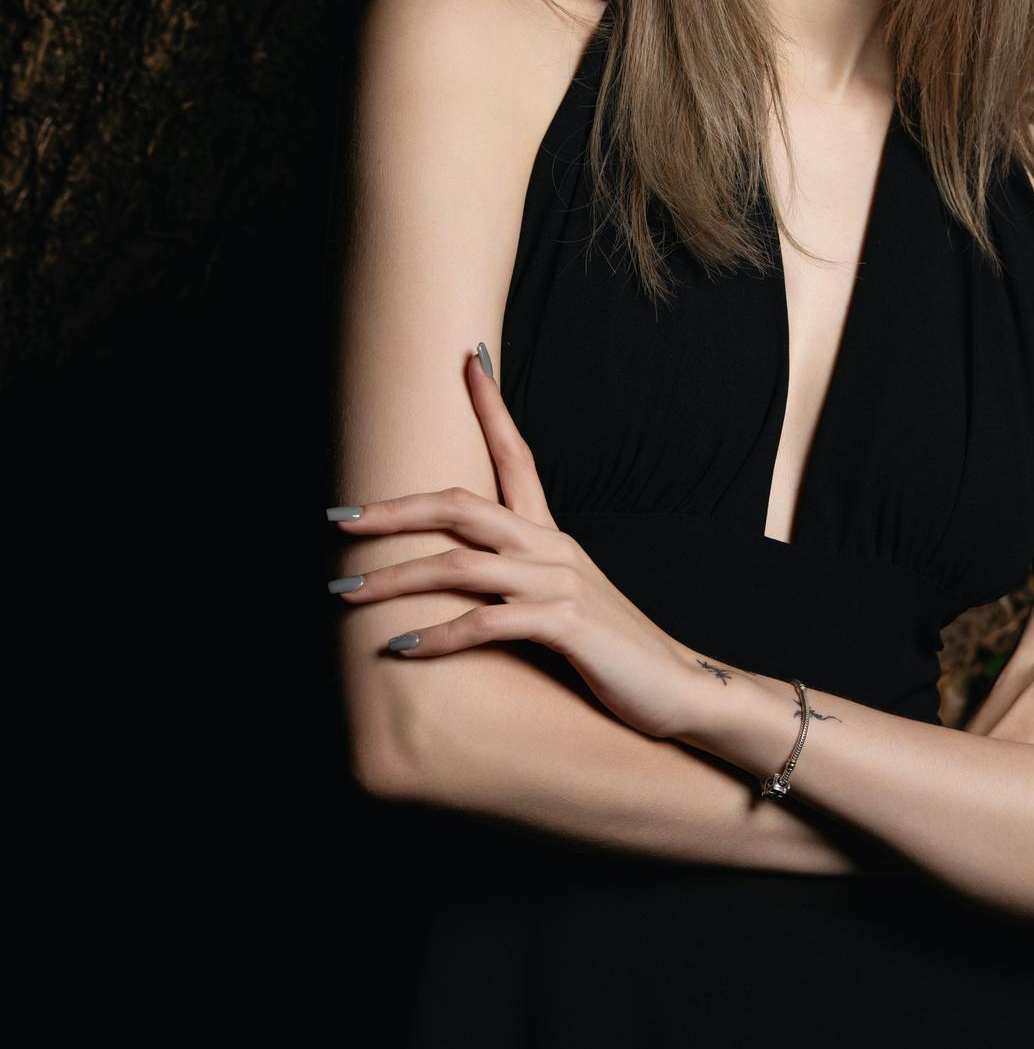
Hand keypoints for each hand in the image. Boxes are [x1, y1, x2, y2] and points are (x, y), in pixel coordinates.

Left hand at [327, 349, 702, 742]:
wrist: (678, 689)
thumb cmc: (615, 650)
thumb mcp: (564, 602)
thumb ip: (520, 582)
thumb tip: (467, 579)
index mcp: (553, 535)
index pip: (517, 454)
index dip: (492, 405)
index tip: (469, 359)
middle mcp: (553, 547)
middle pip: (463, 505)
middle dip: (395, 510)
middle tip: (340, 519)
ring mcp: (559, 582)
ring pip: (461, 566)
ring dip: (396, 577)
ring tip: (348, 592)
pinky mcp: (565, 624)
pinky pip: (486, 623)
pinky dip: (438, 636)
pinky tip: (401, 647)